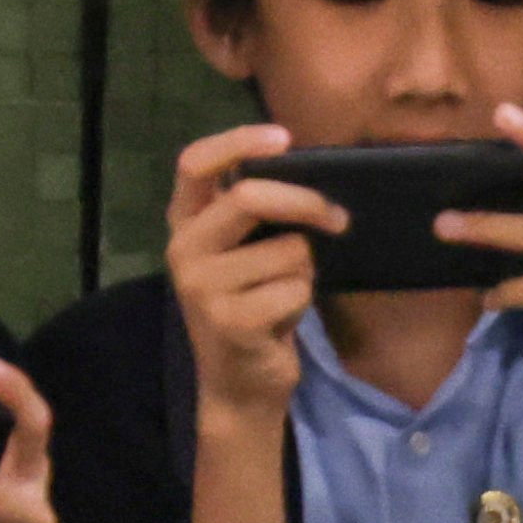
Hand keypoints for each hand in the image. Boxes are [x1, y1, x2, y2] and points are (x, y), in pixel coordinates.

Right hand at [167, 124, 341, 423]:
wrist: (240, 385)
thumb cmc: (254, 303)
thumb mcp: (248, 251)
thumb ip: (261, 212)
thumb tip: (317, 171)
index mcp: (186, 223)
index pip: (195, 163)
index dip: (239, 141)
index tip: (285, 138)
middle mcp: (183, 249)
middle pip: (249, 198)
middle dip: (307, 203)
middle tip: (339, 218)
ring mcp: (202, 288)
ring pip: (288, 249)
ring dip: (306, 270)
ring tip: (283, 294)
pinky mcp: (229, 322)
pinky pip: (296, 288)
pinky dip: (304, 302)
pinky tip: (281, 321)